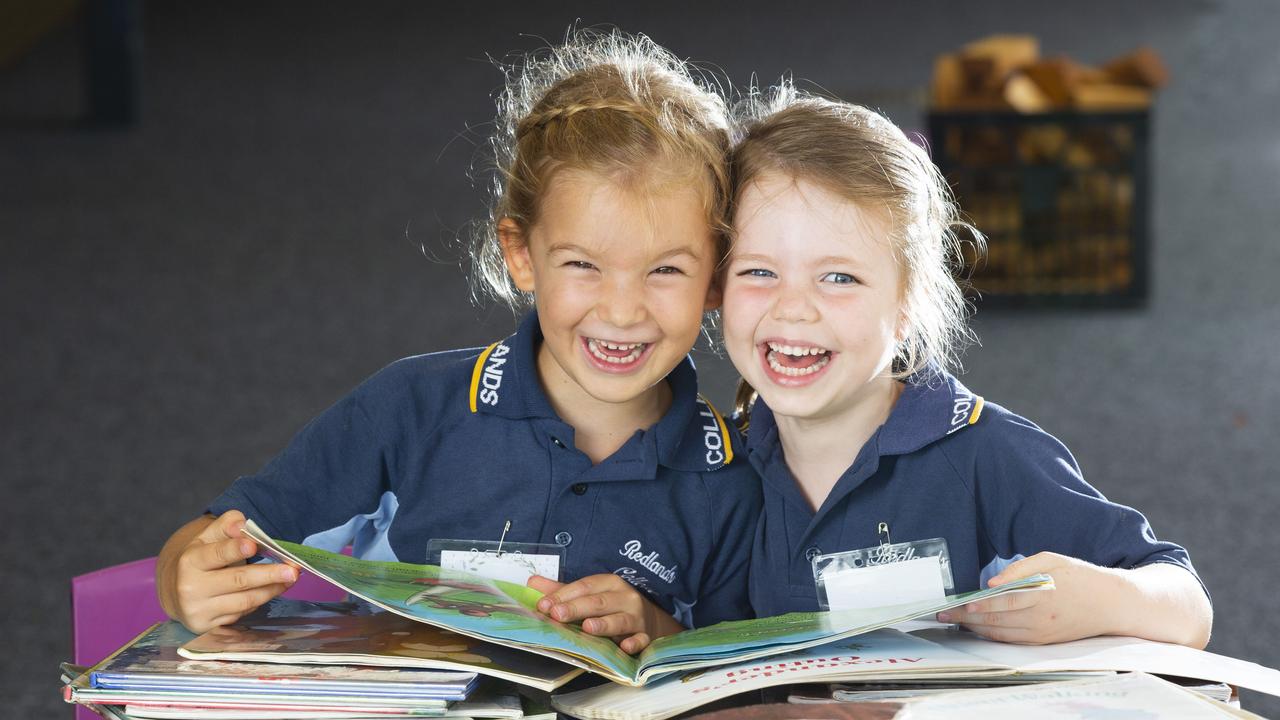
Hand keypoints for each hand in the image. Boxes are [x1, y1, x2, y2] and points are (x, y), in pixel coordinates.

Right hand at [157, 510, 298, 632]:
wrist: (174, 592)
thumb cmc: (200, 559)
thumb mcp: (207, 537)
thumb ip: (226, 526)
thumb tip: (242, 525)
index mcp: (189, 561)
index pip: (216, 554)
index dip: (234, 550)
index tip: (254, 545)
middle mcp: (191, 588)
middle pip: (237, 581)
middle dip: (268, 574)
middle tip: (292, 570)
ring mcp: (198, 610)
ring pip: (244, 601)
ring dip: (272, 589)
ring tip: (290, 579)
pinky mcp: (207, 626)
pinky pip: (242, 614)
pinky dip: (260, 601)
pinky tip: (273, 590)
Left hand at [527, 574, 683, 653]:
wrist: (649, 620)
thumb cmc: (613, 606)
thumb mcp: (591, 594)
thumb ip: (563, 590)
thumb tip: (533, 581)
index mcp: (609, 583)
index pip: (584, 587)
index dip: (563, 595)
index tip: (544, 605)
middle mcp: (625, 597)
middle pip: (599, 602)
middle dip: (577, 608)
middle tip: (558, 614)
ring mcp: (637, 618)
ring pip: (619, 620)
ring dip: (604, 624)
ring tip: (587, 627)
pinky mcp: (645, 636)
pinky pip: (641, 640)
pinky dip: (634, 643)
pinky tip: (624, 647)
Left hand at [935, 552, 1120, 643]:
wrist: (1111, 603)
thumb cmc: (1079, 576)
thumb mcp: (1051, 560)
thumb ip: (1020, 569)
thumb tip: (992, 582)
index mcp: (1042, 595)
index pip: (1004, 602)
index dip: (980, 605)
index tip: (960, 604)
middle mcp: (1040, 618)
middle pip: (997, 621)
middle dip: (967, 618)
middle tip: (944, 615)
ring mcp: (1042, 633)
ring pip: (1001, 634)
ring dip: (975, 629)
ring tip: (954, 621)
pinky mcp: (1043, 641)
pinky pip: (1012, 641)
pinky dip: (992, 636)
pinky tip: (977, 628)